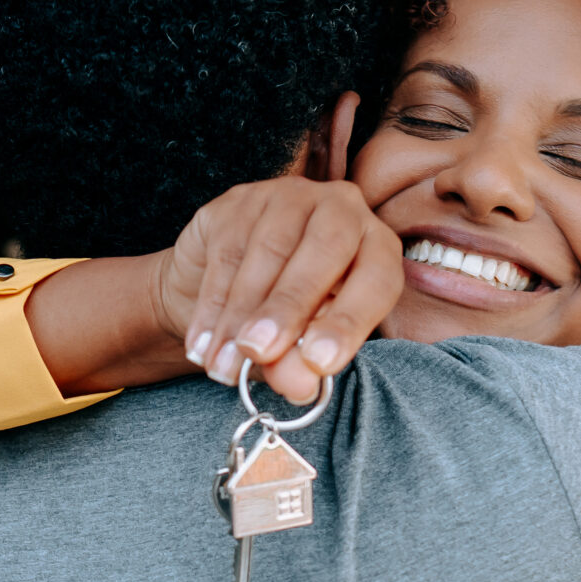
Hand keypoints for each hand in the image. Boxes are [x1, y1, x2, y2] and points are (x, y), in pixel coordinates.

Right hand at [157, 177, 405, 403]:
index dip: (350, 321)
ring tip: (223, 366)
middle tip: (260, 354)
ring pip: (269, 250)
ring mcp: (289, 196)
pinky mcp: (239, 200)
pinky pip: (227, 250)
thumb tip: (298, 384)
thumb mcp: (302, 347)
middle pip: (325, 250)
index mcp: (375, 246)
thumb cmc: (283, 319)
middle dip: (289, 309)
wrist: (218, 287)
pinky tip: (203, 344)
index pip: (377, 278)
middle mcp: (341, 208)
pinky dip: (212, 305)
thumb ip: (304, 364)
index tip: (319, 363)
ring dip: (241, 315)